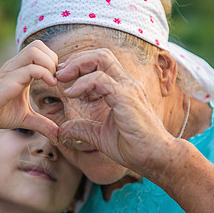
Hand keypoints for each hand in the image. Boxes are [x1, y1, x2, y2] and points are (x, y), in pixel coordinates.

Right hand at [0, 40, 58, 140]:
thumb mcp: (26, 118)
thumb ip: (43, 124)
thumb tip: (58, 136)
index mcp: (22, 69)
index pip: (42, 51)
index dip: (54, 62)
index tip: (59, 81)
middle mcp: (17, 65)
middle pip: (38, 45)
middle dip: (53, 59)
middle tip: (56, 78)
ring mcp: (12, 70)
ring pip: (35, 50)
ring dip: (49, 64)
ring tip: (52, 81)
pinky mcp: (9, 79)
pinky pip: (30, 68)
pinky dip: (44, 74)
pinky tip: (50, 86)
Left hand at [56, 48, 175, 177]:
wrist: (154, 157)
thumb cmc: (132, 146)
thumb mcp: (99, 136)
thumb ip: (82, 128)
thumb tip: (62, 130)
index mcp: (122, 89)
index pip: (101, 63)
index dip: (79, 65)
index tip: (63, 78)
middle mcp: (126, 84)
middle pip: (100, 55)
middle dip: (77, 59)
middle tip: (59, 73)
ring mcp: (128, 88)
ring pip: (101, 59)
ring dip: (77, 65)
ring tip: (61, 79)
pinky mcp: (126, 98)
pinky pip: (101, 80)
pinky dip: (83, 83)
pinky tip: (71, 94)